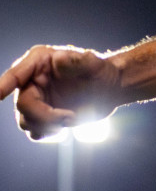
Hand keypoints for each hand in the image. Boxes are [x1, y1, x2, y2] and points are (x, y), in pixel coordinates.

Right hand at [1, 45, 123, 139]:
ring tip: (70, 117)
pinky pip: (34, 131)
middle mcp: (31, 81)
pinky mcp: (42, 116)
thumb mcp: (93, 64)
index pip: (15, 75)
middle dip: (44, 115)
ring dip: (46, 126)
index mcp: (38, 62)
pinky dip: (47, 132)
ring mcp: (35, 99)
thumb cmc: (101, 71)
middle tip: (70, 117)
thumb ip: (77, 61)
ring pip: (25, 121)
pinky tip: (65, 126)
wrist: (110, 88)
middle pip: (22, 105)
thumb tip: (60, 58)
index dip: (4, 85)